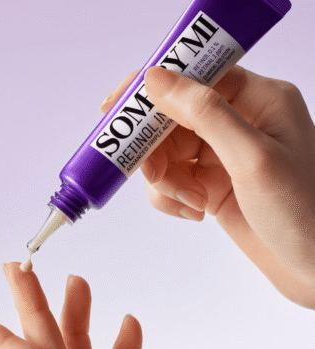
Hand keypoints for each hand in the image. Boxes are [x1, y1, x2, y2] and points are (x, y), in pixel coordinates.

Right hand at [100, 66, 314, 309]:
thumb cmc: (303, 211)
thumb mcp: (252, 158)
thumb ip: (204, 114)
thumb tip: (155, 79)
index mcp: (256, 100)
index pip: (192, 76)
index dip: (150, 89)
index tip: (113, 109)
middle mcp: (237, 122)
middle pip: (171, 119)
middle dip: (156, 150)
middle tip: (153, 174)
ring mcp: (221, 155)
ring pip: (166, 152)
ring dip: (165, 178)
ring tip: (189, 202)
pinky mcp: (210, 183)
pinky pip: (172, 179)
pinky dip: (171, 196)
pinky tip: (194, 211)